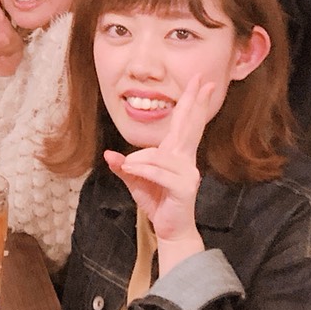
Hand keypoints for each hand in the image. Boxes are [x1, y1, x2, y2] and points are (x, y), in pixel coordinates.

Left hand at [104, 75, 217, 251]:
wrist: (169, 229)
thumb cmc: (156, 201)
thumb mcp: (134, 180)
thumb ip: (124, 167)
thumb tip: (109, 155)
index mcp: (176, 153)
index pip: (184, 122)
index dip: (191, 102)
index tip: (200, 82)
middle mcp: (185, 159)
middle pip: (189, 125)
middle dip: (194, 102)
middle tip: (201, 80)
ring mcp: (187, 172)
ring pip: (157, 155)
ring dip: (138, 162)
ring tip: (129, 170)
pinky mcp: (184, 186)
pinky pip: (157, 171)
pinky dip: (141, 170)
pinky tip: (131, 171)